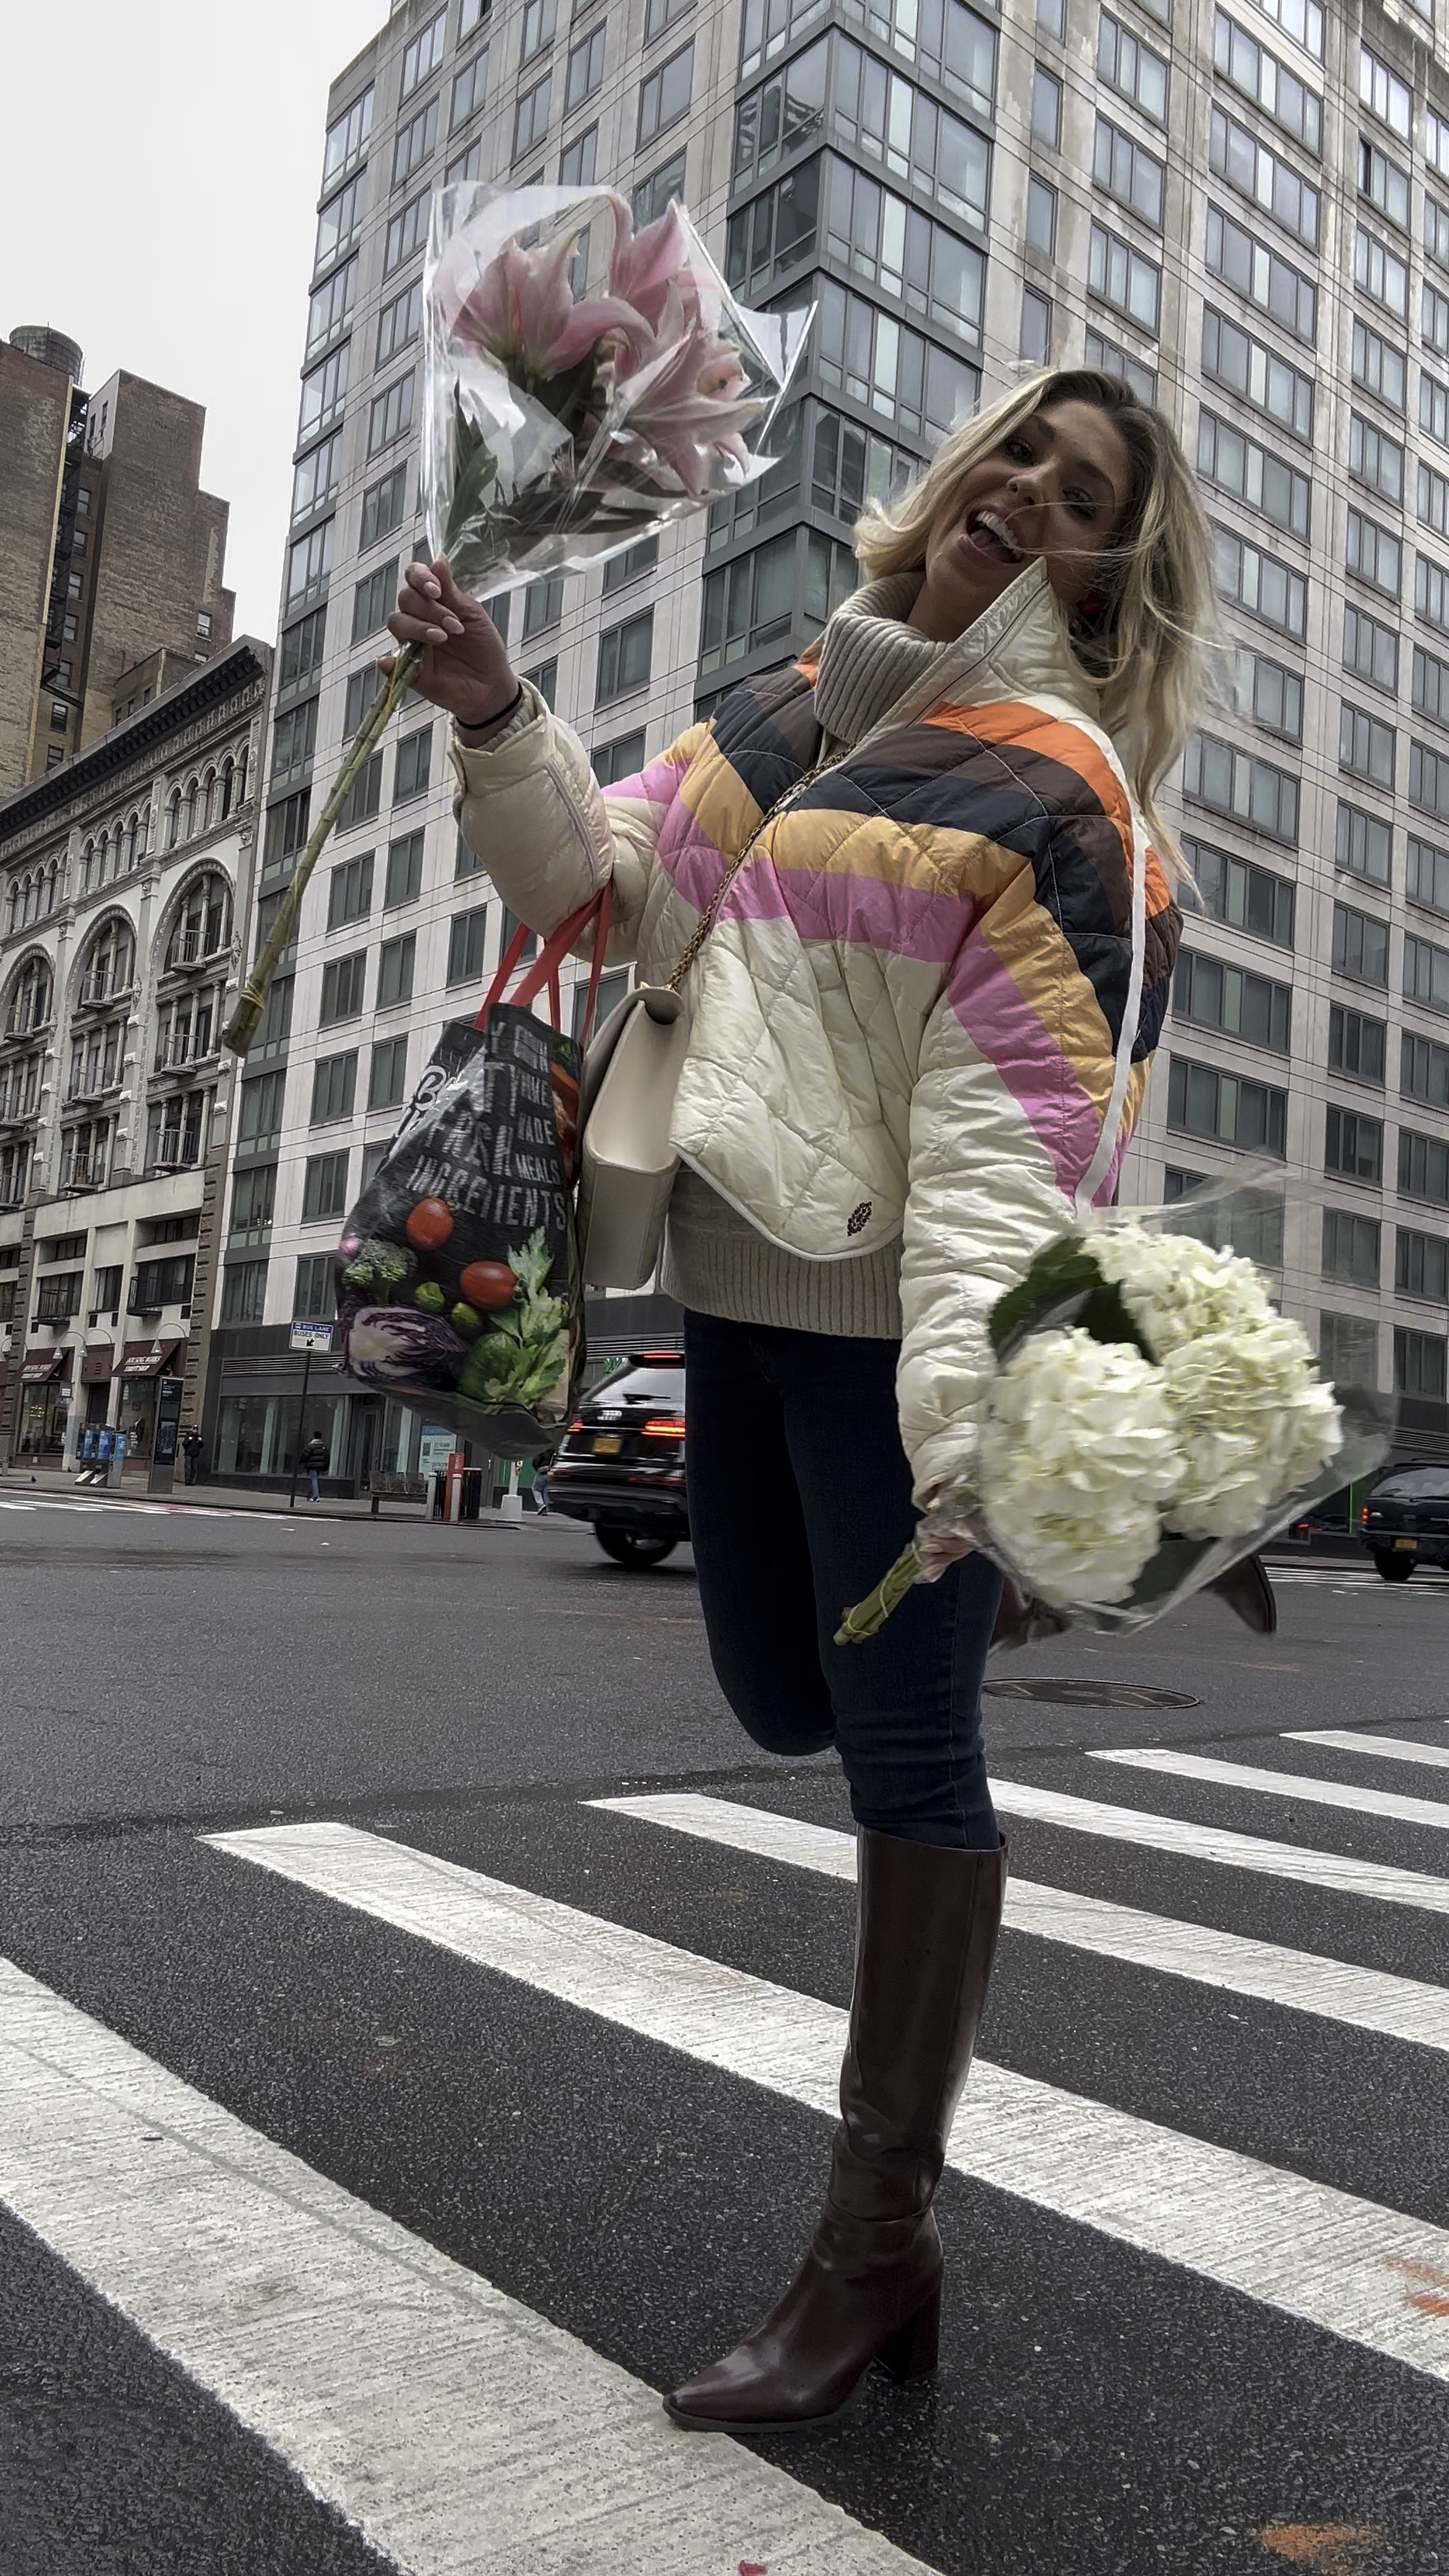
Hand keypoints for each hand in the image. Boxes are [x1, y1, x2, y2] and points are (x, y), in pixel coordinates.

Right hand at [381, 556, 516, 730]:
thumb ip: (451, 590)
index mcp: (433, 601)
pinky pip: (389, 664)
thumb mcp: (471, 614)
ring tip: (443, 638)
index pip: (413, 578)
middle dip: (429, 608)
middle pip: (405, 599)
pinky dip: (386, 662)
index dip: (420, 578)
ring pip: (397, 623)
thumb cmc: (482, 646)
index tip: (437, 590)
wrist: (491, 684)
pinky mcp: (409, 670)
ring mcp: (411, 644)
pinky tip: (389, 662)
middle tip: (454, 626)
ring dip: (418, 627)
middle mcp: (418, 619)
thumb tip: (438, 558)